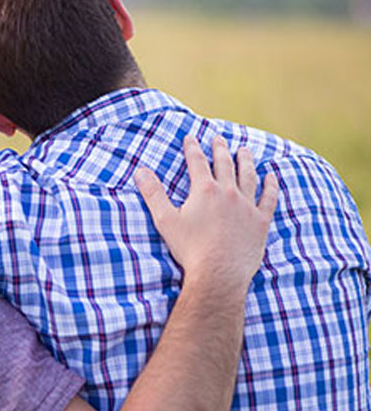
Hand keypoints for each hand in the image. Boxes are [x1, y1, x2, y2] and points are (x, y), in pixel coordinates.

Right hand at [134, 135, 277, 292]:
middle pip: (225, 164)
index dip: (192, 148)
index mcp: (205, 190)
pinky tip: (271, 177)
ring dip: (246, 161)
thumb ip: (153, 193)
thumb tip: (140, 171)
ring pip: (248, 176)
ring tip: (244, 150)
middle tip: (218, 138)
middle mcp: (228, 193)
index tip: (190, 137)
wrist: (218, 274)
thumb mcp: (165, 220)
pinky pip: (268, 198)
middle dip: (220, 149)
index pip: (197, 161)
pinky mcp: (260, 221)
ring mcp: (247, 206)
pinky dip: (270, 185)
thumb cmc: (190, 249)